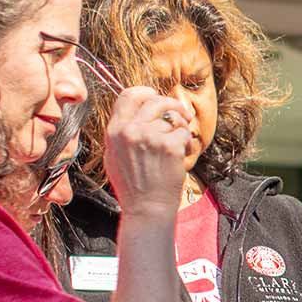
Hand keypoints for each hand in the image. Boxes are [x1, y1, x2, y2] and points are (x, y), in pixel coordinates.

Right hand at [103, 86, 198, 215]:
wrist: (146, 209)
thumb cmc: (133, 186)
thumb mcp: (115, 156)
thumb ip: (122, 131)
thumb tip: (137, 110)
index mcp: (114, 131)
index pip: (128, 95)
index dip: (146, 92)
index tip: (156, 96)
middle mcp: (130, 131)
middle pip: (156, 100)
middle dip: (173, 106)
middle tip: (182, 116)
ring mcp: (150, 137)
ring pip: (174, 119)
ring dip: (181, 130)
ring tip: (178, 146)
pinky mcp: (169, 146)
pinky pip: (184, 134)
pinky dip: (187, 144)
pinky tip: (181, 158)